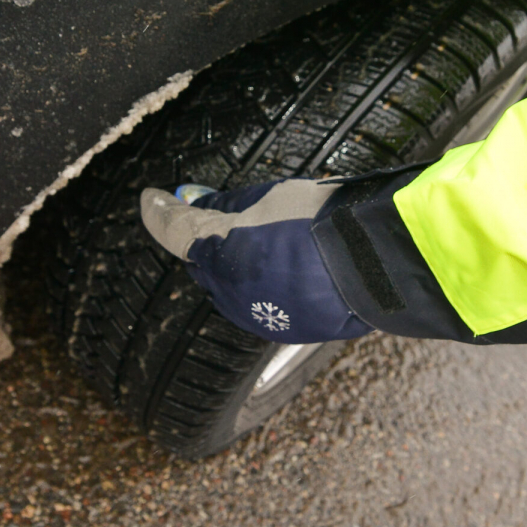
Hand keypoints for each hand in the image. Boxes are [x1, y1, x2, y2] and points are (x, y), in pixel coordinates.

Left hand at [140, 179, 373, 342]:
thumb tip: (183, 201)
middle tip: (213, 212)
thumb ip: (222, 203)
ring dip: (232, 262)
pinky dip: (260, 281)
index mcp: (217, 254)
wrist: (375, 261)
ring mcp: (255, 314)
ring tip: (258, 237)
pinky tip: (284, 264)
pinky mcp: (283, 329)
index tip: (152, 198)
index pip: (173, 230)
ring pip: (228, 284)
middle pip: (200, 261)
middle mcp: (228, 292)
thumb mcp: (265, 197)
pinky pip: (258, 301)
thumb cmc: (320, 221)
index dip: (160, 211)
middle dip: (202, 238)